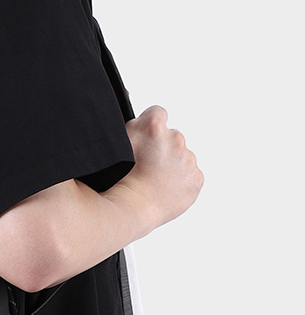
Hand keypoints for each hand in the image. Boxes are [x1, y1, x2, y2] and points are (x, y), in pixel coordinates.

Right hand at [123, 105, 203, 230]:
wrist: (133, 206)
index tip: (146, 138)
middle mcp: (176, 139)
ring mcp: (188, 159)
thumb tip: (138, 108)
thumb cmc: (121, 177)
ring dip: (173, 164)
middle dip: (163, 147)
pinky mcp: (196, 178)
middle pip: (172, 136)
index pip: (157, 113)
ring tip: (156, 178)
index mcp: (154, 126)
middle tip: (148, 164)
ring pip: (182, 157)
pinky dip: (182, 180)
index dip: (149, 126)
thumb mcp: (118, 140)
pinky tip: (166, 187)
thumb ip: (133, 122)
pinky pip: (191, 175)